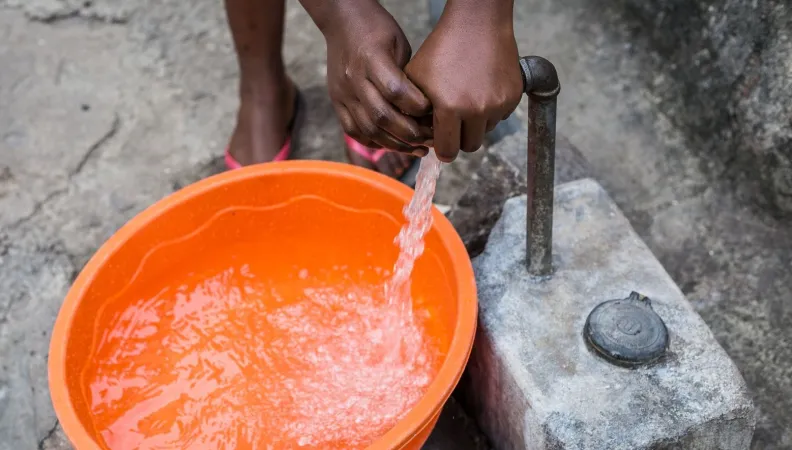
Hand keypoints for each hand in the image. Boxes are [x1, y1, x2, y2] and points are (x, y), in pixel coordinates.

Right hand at [310, 0, 431, 150]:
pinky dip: (374, 141)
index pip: (396, 91)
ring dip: (395, 144)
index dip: (417, 106)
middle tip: (431, 139)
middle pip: (382, 116)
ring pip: (368, 129)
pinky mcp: (336, 101)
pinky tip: (392, 145)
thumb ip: (407, 76)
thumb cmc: (376, 28)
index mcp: (371, 59)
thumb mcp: (399, 43)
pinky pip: (353, 130)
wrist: (342, 20)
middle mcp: (354, 79)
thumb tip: (423, 109)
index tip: (433, 111)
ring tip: (417, 148)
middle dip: (410, 133)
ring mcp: (343, 93)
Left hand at [405, 0, 522, 160]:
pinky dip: (491, 109)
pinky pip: (500, 116)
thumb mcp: (416, 79)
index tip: (442, 143)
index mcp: (449, 107)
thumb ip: (413, 112)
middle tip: (454, 123)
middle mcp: (475, 109)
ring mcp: (497, 103)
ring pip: (486, 131)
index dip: (443, 149)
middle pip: (469, 147)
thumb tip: (420, 138)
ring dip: (476, 123)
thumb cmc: (442, 49)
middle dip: (460, 139)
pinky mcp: (513, 96)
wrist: (476, 24)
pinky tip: (481, 89)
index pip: (447, 151)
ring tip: (467, 98)